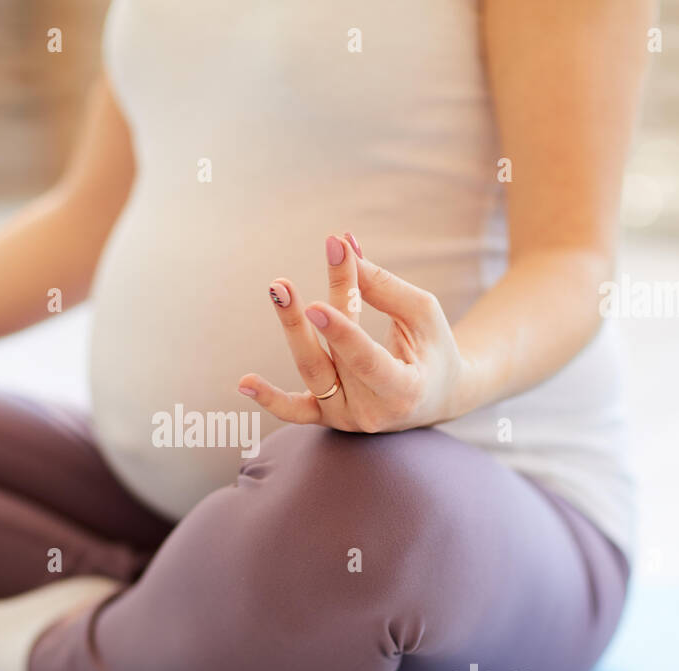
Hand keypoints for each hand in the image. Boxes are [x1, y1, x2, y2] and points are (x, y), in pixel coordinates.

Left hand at [238, 234, 471, 432]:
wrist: (435, 397)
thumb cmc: (433, 349)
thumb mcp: (421, 314)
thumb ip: (382, 286)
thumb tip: (342, 244)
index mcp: (404, 391)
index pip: (366, 361)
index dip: (341, 334)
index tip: (317, 304)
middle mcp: (370, 412)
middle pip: (332, 358)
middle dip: (307, 320)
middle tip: (281, 286)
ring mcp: (345, 417)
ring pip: (312, 372)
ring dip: (291, 331)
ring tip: (277, 291)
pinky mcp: (326, 416)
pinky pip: (294, 411)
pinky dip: (269, 399)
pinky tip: (243, 383)